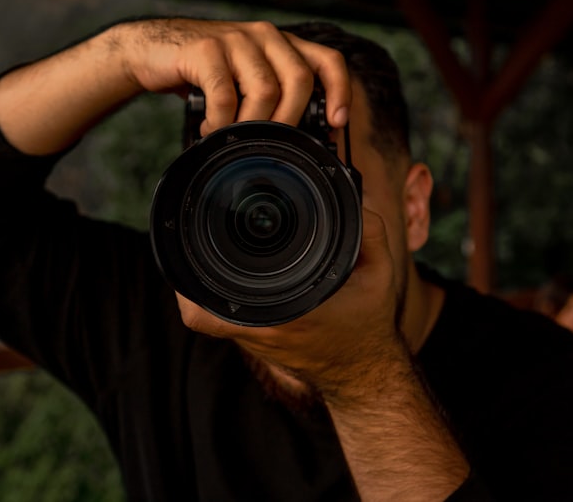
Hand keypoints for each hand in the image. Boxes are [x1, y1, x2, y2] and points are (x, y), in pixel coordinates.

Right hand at [110, 19, 350, 133]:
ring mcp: (236, 38)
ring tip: (231, 136)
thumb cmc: (203, 72)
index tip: (336, 123)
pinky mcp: (206, 48)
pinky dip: (220, 122)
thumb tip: (298, 139)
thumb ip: (271, 95)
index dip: (339, 92)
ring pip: (265, 90)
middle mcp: (265, 35)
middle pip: (299, 80)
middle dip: (288, 121)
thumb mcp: (244, 79)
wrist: (150, 51)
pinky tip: (211, 128)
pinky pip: (225, 96)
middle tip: (268, 142)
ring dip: (251, 125)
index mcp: (281, 43)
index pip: (328, 60)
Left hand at [174, 209, 405, 401]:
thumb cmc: (368, 324)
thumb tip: (354, 199)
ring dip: (203, 282)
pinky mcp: (256, 340)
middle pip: (200, 307)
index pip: (214, 312)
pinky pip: (221, 318)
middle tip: (196, 235)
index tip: (195, 248)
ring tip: (208, 246)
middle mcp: (262, 332)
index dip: (191, 283)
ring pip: (208, 313)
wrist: (363, 372)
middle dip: (192, 271)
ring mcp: (255, 340)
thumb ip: (370, 233)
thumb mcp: (380, 275)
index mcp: (284, 317)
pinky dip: (217, 295)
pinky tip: (225, 269)